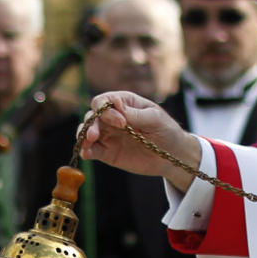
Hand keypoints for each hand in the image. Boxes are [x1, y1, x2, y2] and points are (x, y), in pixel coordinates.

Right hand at [80, 91, 200, 191]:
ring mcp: (108, 135)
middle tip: (95, 134)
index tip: (122, 122)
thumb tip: (115, 103)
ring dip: (84, 135)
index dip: (106, 110)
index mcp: (123, 104)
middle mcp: (112, 118)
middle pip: (92, 116)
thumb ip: (135, 114)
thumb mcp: (155, 119)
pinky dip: (86, 151)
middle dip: (92, 124)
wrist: (173, 156)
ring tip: (87, 142)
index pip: (104, 101)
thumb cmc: (166, 131)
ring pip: (88, 132)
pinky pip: (93, 150)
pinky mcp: (108, 152)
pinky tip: (86, 154)